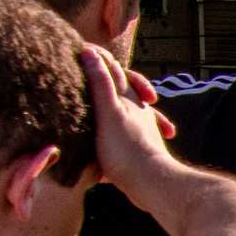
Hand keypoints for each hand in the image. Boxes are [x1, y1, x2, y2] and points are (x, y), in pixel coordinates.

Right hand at [81, 46, 178, 192]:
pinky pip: (126, 141)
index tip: (83, 54)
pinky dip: (116, 140)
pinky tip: (105, 152)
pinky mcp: (140, 153)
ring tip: (102, 114)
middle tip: (95, 77)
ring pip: (128, 115)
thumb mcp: (108, 111)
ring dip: (115, 112)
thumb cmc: (126, 147)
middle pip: (125, 91)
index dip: (101, 60)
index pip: (117, 71)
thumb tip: (89, 52)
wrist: (152, 184)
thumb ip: (100, 83)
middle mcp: (140, 112)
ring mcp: (142, 132)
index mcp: (130, 99)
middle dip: (113, 83)